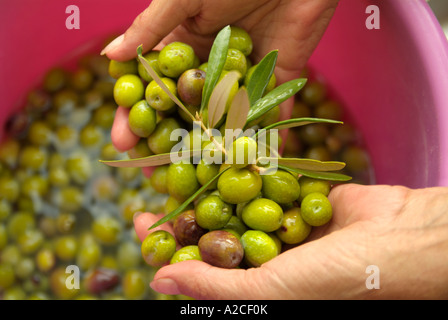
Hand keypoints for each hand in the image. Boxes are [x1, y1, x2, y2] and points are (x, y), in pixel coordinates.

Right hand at [103, 0, 338, 161]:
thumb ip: (151, 27)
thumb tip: (109, 54)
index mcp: (184, 45)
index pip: (154, 88)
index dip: (136, 115)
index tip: (121, 142)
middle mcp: (211, 68)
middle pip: (186, 114)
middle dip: (168, 144)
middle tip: (153, 176)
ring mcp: (244, 78)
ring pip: (225, 122)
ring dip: (212, 152)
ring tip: (196, 182)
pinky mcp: (278, 81)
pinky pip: (272, 116)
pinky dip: (268, 141)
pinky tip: (254, 168)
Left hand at [134, 183, 447, 298]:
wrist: (399, 238)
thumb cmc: (337, 277)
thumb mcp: (271, 290)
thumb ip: (216, 287)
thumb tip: (159, 283)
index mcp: (256, 284)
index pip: (200, 267)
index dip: (170, 247)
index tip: (143, 224)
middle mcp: (264, 254)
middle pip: (212, 231)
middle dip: (183, 213)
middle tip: (152, 192)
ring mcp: (280, 221)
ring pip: (235, 202)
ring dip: (209, 186)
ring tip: (179, 164)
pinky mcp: (297, 195)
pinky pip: (264, 180)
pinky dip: (244, 168)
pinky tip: (219, 151)